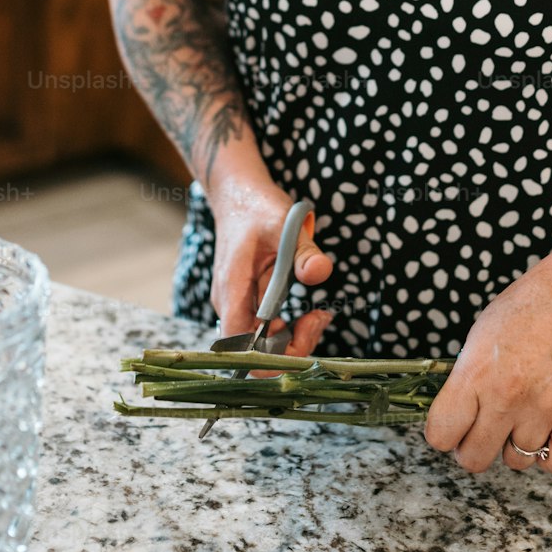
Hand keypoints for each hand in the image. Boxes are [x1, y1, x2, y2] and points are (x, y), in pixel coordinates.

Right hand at [209, 178, 334, 373]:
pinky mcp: (251, 301)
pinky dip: (294, 322)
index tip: (304, 328)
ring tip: (319, 310)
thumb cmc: (257, 207)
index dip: (272, 355)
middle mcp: (232, 304)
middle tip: (320, 315)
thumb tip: (319, 274)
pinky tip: (309, 304)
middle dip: (296, 343)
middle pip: (259, 351)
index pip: (240, 347)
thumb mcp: (284, 223)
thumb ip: (303, 251)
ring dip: (298, 334)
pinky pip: (272, 326)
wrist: (239, 195)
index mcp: (232, 289)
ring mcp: (240, 304)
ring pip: (268, 342)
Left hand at [423, 254, 551, 473]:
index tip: (453, 427)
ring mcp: (543, 408)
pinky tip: (549, 433)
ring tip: (524, 418)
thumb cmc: (527, 309)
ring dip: (516, 446)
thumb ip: (466, 378)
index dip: (444, 435)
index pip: (440, 434)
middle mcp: (505, 396)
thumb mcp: (480, 336)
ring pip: (516, 463)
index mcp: (474, 372)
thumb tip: (455, 416)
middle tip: (484, 432)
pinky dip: (551, 457)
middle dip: (474, 448)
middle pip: (474, 458)